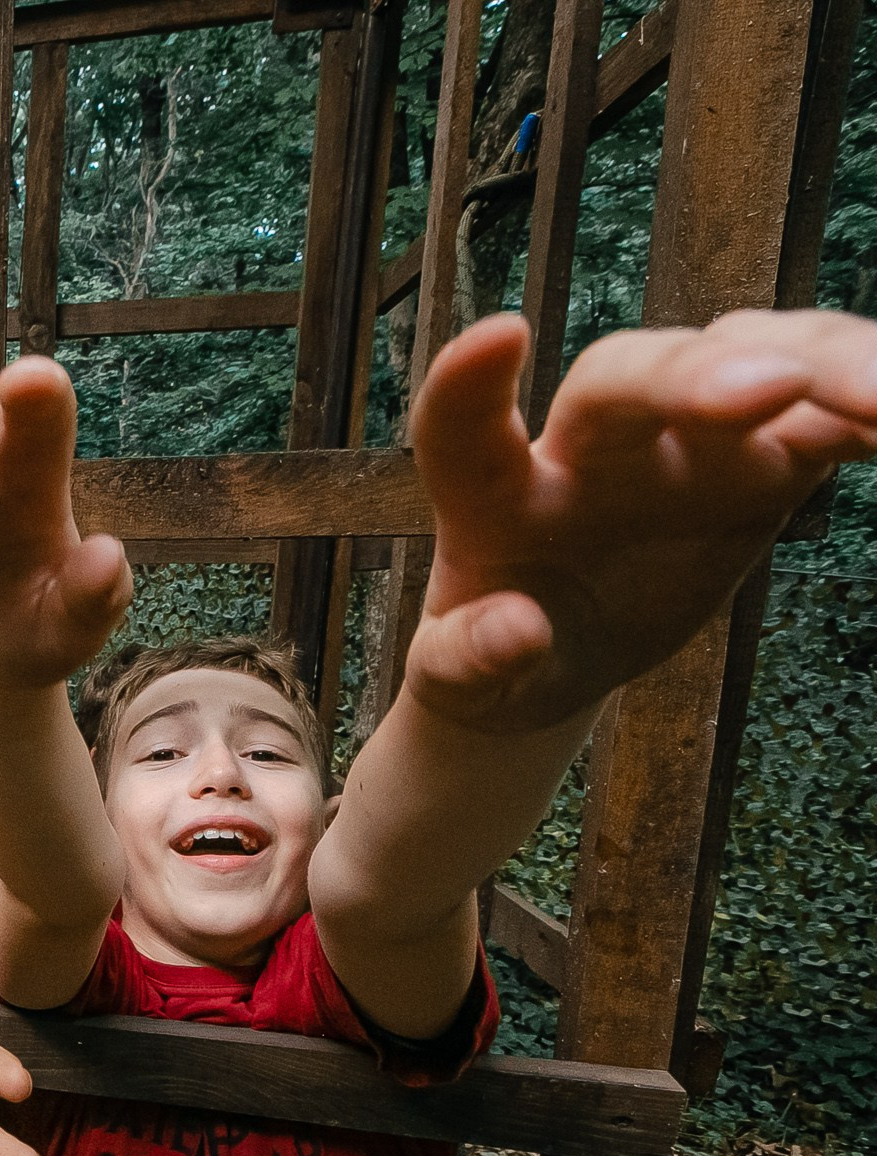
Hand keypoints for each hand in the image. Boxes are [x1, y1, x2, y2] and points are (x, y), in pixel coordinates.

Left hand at [406, 310, 876, 732]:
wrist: (549, 650)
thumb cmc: (490, 655)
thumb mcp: (458, 681)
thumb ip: (468, 659)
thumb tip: (518, 632)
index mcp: (491, 499)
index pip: (458, 430)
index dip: (469, 385)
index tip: (498, 336)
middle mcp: (587, 445)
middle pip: (629, 377)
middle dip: (693, 372)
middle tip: (772, 389)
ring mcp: (682, 441)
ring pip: (749, 360)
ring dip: (822, 364)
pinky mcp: (761, 459)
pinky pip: (829, 414)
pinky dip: (873, 406)